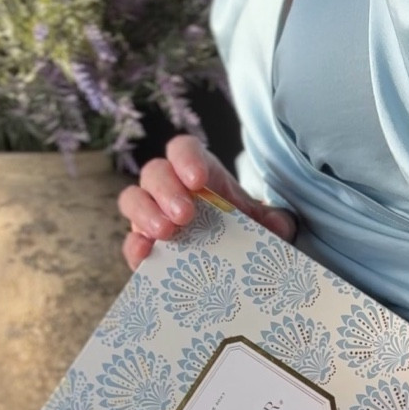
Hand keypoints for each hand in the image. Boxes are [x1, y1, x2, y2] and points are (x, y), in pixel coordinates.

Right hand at [118, 133, 295, 271]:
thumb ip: (275, 222)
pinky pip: (130, 242)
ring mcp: (152, 216)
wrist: (233, 260)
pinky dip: (133, 247)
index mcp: (199, 172)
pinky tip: (144, 254)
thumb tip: (278, 225)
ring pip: (133, 199)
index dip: (186, 159)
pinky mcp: (144, 246)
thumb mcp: (264, 225)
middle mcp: (170, 188)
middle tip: (184, 215)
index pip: (184, 149)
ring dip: (145, 213)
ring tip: (165, 233)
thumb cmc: (244, 231)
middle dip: (167, 190)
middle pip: (155, 172)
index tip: (198, 180)